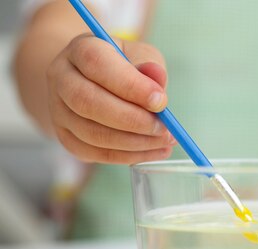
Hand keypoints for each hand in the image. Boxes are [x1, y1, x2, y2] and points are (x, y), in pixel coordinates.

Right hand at [46, 34, 173, 163]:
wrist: (94, 82)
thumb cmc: (124, 67)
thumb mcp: (140, 56)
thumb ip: (149, 65)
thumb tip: (157, 77)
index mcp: (80, 49)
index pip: (97, 64)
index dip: (130, 85)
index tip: (161, 102)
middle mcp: (61, 79)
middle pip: (87, 102)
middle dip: (132, 120)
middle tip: (165, 129)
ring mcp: (58, 110)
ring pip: (92, 133)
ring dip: (134, 143)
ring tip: (164, 141)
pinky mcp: (66, 137)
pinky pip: (95, 153)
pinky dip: (128, 156)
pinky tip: (152, 151)